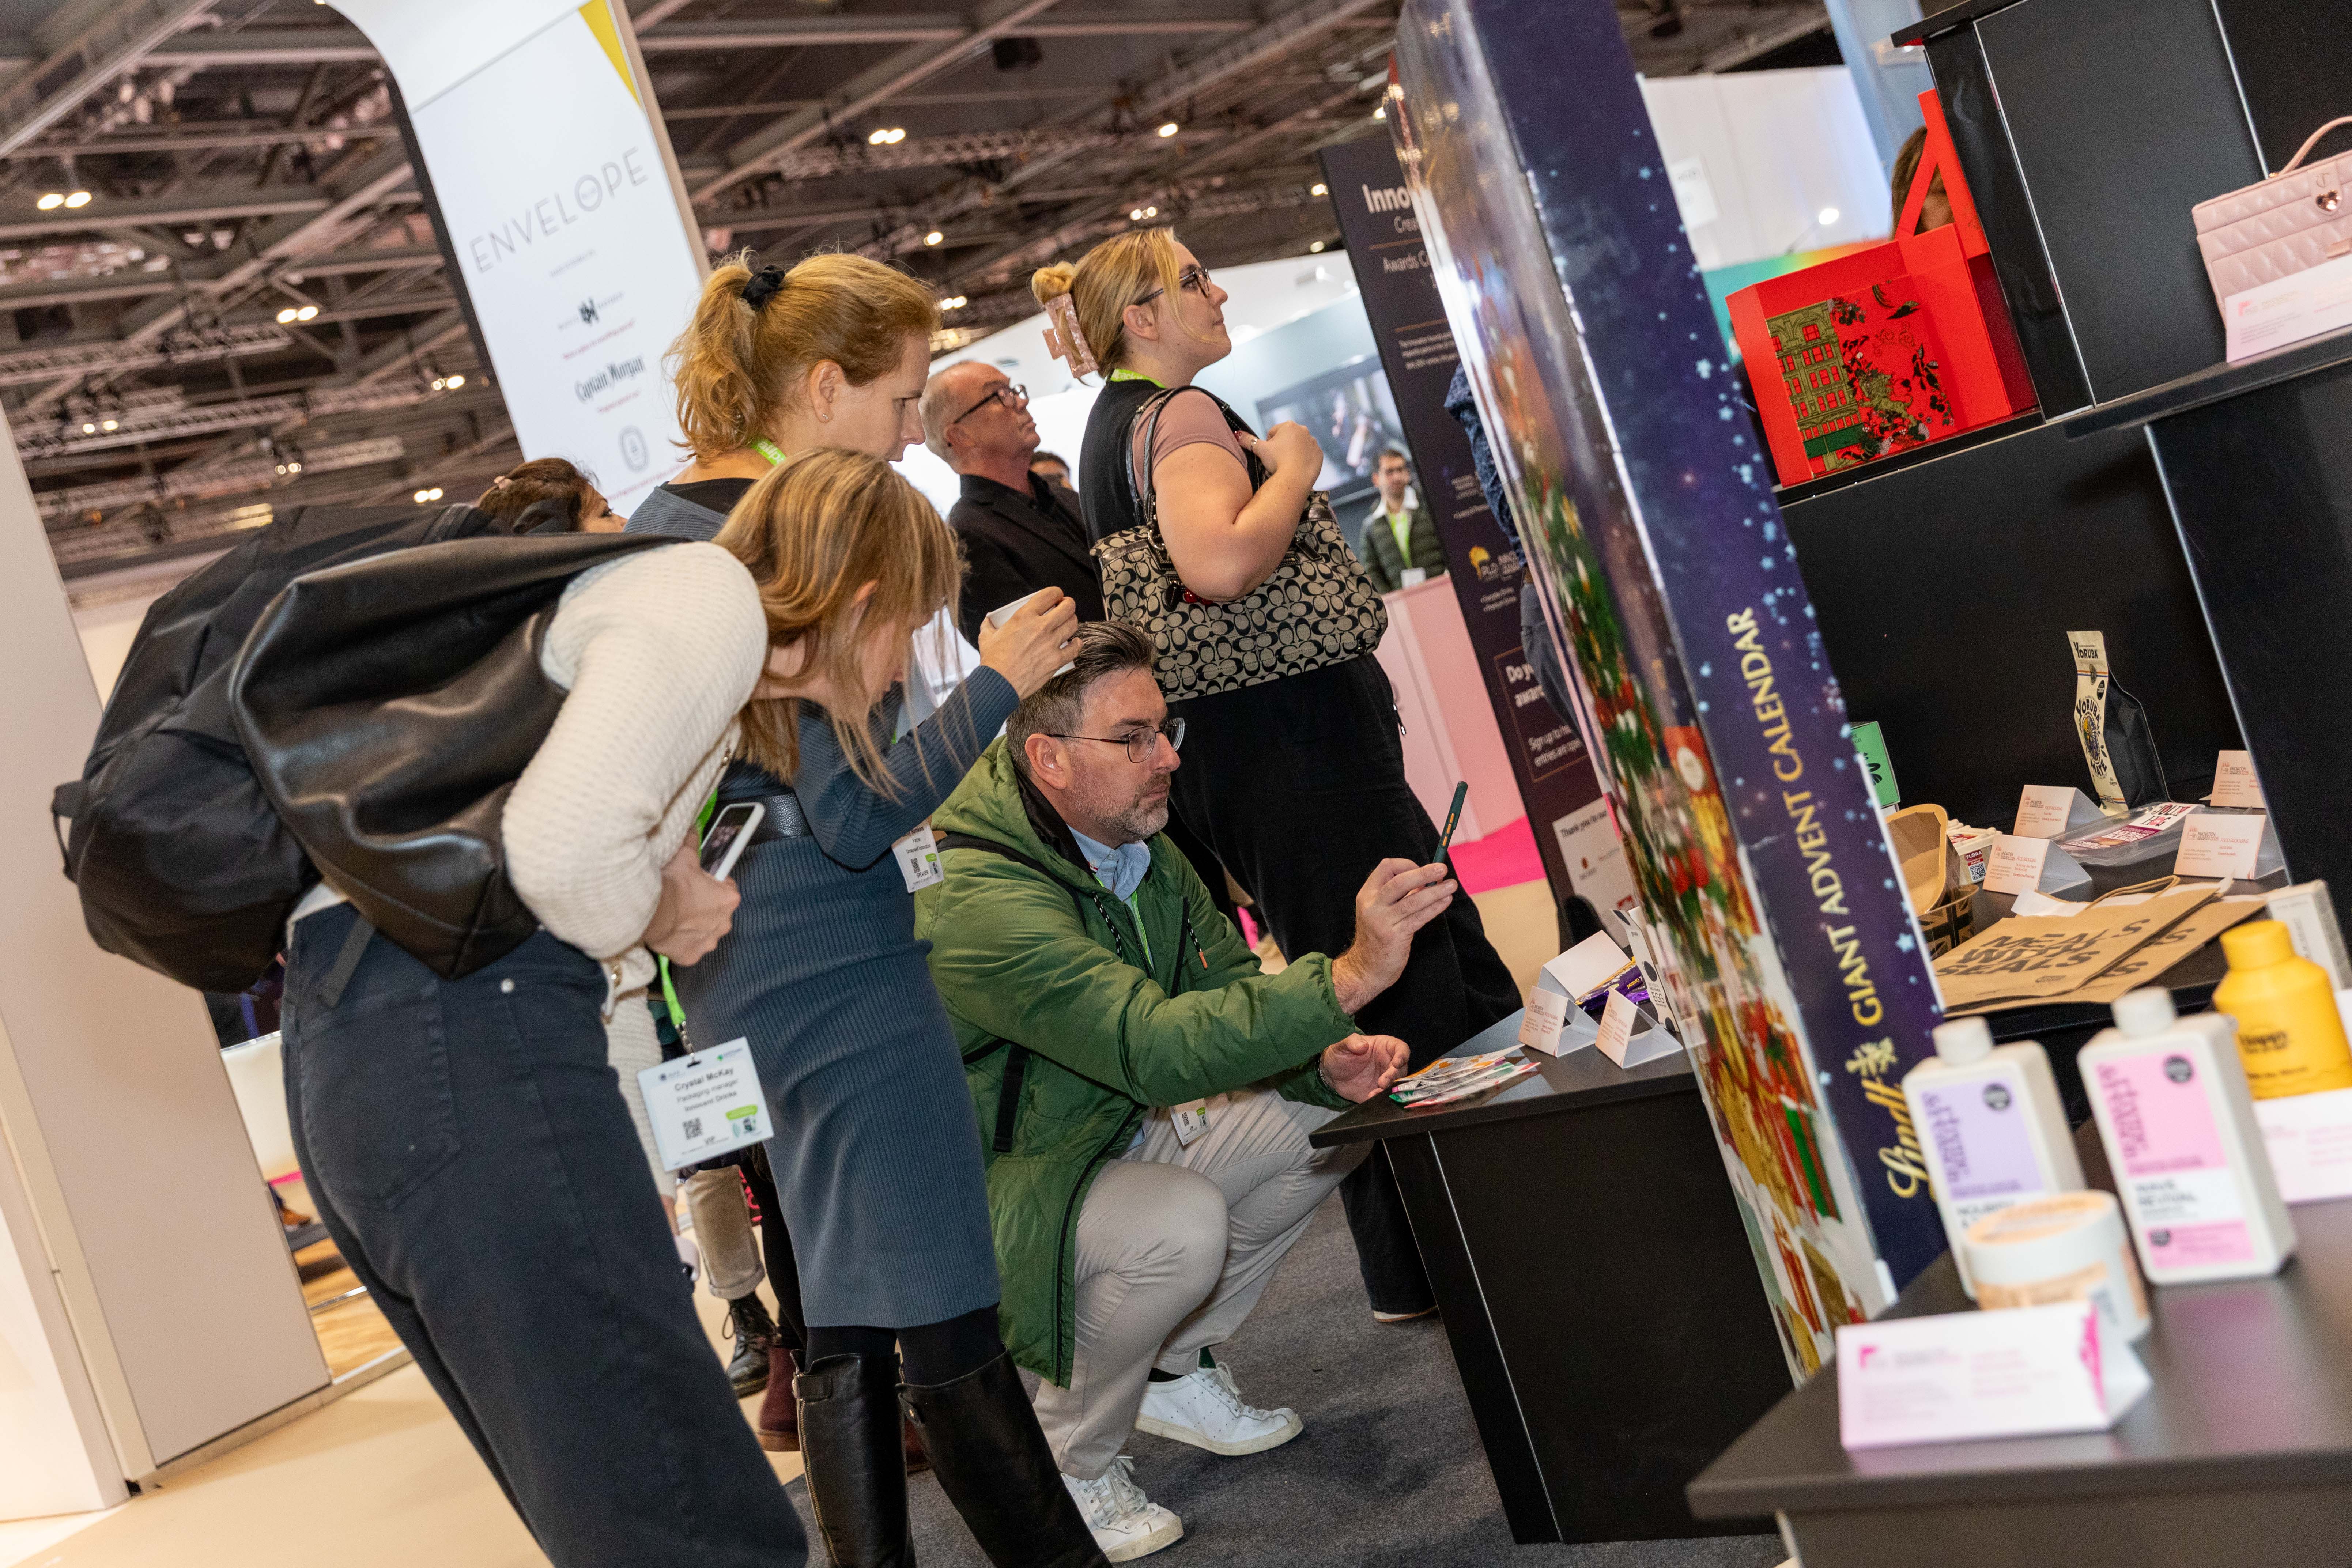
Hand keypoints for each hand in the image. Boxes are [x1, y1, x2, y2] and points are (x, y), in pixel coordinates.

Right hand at [640, 842, 739, 964]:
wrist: (649, 911)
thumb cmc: (671, 883)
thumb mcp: (684, 856)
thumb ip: (693, 842)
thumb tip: (694, 829)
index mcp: (729, 898)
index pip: (727, 889)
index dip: (712, 885)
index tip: (698, 884)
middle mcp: (724, 923)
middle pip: (716, 913)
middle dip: (704, 907)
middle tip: (683, 900)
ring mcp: (708, 942)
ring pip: (704, 932)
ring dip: (693, 926)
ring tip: (674, 916)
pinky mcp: (691, 956)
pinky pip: (689, 948)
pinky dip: (681, 942)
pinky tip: (669, 932)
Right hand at [977, 587, 1080, 697]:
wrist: (999, 683)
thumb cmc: (993, 661)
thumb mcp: (986, 637)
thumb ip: (989, 625)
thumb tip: (988, 620)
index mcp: (1024, 616)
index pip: (1050, 594)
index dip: (1056, 593)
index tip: (1056, 597)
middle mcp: (1041, 627)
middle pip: (1067, 607)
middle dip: (1068, 605)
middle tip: (1065, 607)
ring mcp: (1051, 644)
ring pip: (1073, 625)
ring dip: (1072, 622)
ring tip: (1068, 624)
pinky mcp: (1056, 660)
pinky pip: (1075, 648)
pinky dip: (1077, 644)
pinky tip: (1074, 642)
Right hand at [1238, 421, 1321, 476]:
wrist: (1296, 478)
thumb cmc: (1277, 461)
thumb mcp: (1259, 450)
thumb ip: (1247, 440)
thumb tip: (1236, 434)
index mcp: (1289, 425)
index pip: (1273, 433)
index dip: (1268, 445)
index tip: (1269, 455)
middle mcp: (1304, 430)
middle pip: (1286, 439)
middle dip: (1281, 448)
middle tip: (1277, 461)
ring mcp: (1313, 442)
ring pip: (1298, 447)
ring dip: (1292, 453)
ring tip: (1287, 465)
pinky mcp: (1319, 454)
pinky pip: (1308, 456)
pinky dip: (1302, 461)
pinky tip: (1297, 468)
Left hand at [1319, 1033, 1411, 1102]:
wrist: (1331, 1072)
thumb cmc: (1340, 1053)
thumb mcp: (1342, 1044)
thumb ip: (1351, 1041)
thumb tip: (1363, 1045)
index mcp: (1384, 1047)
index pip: (1401, 1049)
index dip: (1402, 1055)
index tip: (1397, 1062)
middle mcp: (1387, 1063)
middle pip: (1401, 1069)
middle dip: (1394, 1076)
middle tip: (1382, 1082)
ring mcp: (1383, 1078)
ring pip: (1395, 1085)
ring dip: (1388, 1089)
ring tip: (1375, 1092)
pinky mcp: (1377, 1091)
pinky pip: (1383, 1096)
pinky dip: (1379, 1098)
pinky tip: (1370, 1096)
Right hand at [1330, 858, 1457, 1012]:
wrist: (1365, 968)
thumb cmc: (1377, 936)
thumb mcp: (1378, 910)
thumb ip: (1397, 894)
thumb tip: (1426, 879)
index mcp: (1367, 894)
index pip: (1386, 868)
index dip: (1406, 865)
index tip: (1422, 870)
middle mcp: (1372, 906)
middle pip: (1399, 882)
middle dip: (1423, 873)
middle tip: (1442, 868)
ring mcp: (1383, 921)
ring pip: (1413, 901)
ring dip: (1435, 891)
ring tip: (1451, 885)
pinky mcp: (1395, 936)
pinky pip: (1419, 918)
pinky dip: (1434, 908)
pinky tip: (1445, 901)